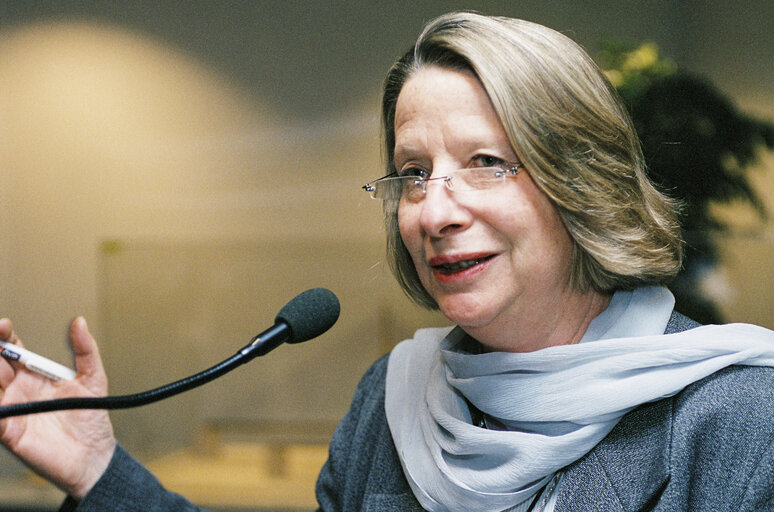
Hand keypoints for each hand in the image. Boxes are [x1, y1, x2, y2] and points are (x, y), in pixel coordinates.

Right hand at [0, 317, 115, 499]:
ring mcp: (11, 409)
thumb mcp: (93, 379)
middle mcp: (19, 390)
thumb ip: (86, 350)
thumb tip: (79, 322)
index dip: (4, 336)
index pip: (12, 350)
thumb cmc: (91, 419)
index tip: (4, 325)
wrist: (94, 456)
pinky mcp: (8, 431)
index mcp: (36, 375)